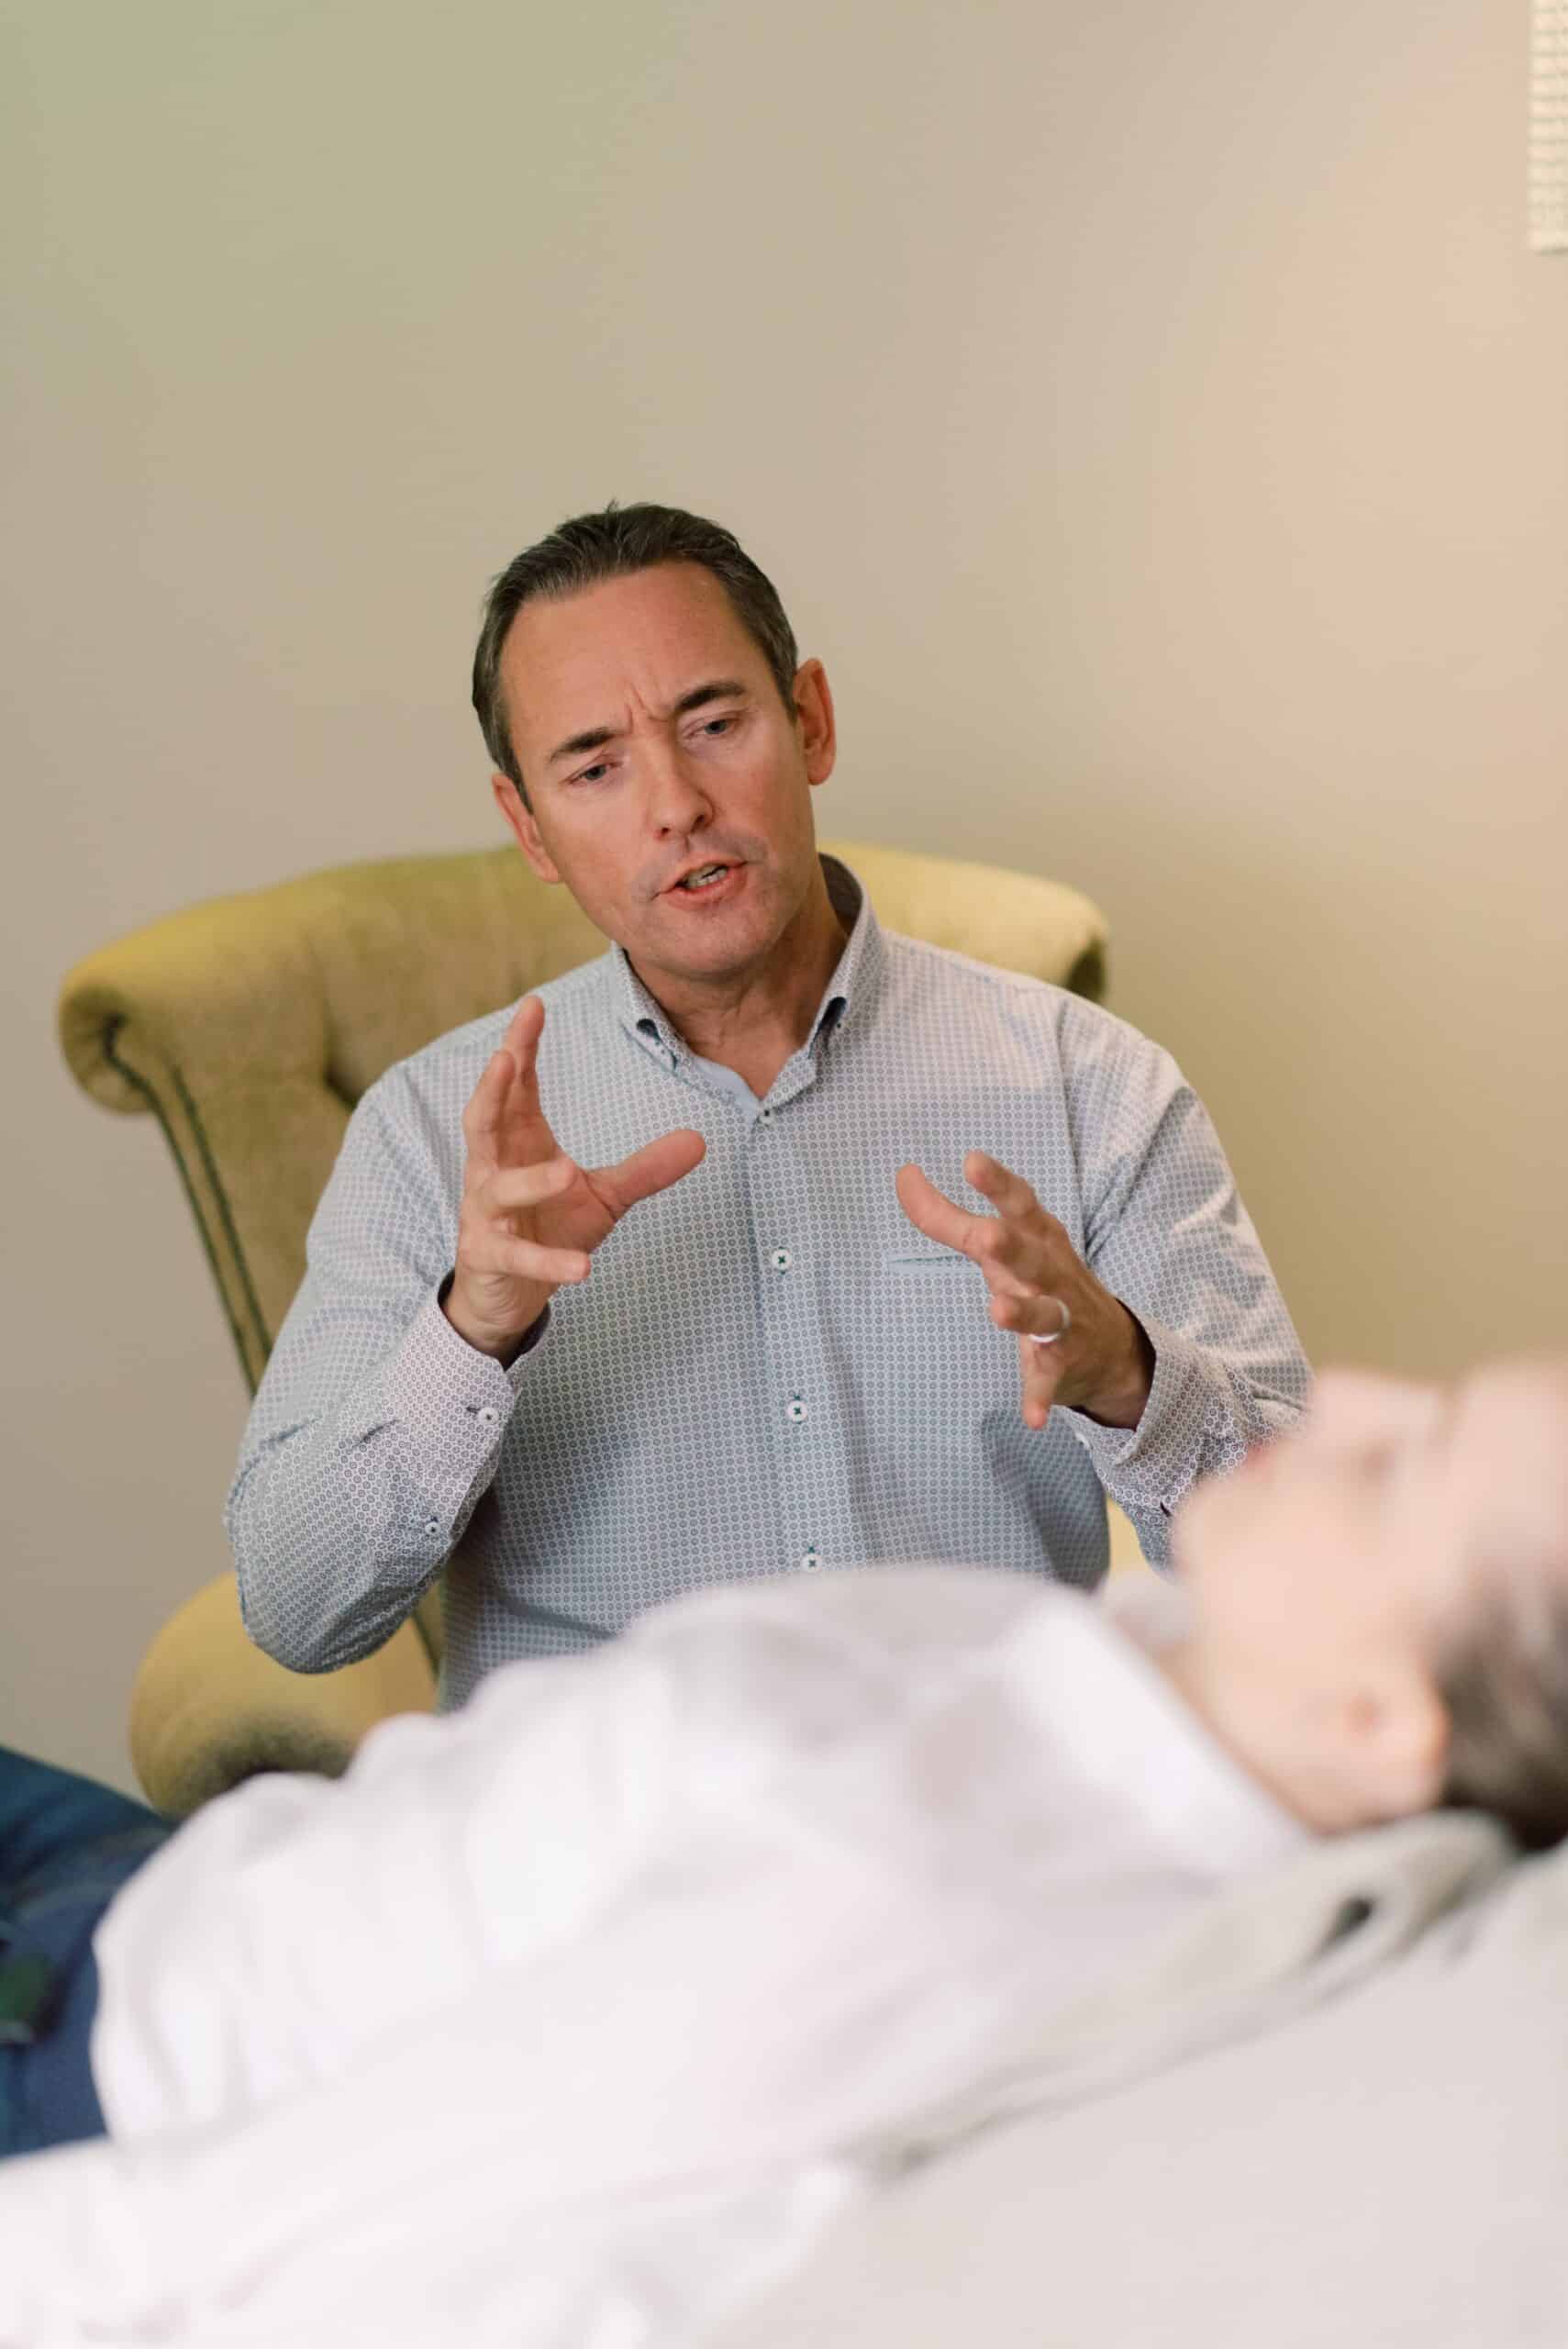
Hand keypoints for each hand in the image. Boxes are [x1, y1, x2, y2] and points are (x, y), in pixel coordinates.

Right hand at [446, 996, 705, 1359]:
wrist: (509, 1294)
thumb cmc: (548, 1228)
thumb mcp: (602, 1195)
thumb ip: (644, 1169)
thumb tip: (699, 1140)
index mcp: (517, 1143)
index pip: (516, 1087)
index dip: (521, 1046)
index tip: (534, 1005)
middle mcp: (492, 1170)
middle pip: (482, 1120)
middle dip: (492, 1088)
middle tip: (506, 1056)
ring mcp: (485, 1214)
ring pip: (498, 1189)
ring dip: (531, 1181)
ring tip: (565, 1171)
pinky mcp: (488, 1258)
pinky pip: (518, 1257)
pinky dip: (549, 1261)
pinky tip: (583, 1267)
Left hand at [894, 1150, 1154, 1430]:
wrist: (1111, 1348)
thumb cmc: (1041, 1278)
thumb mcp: (1001, 1244)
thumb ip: (948, 1216)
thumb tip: (903, 1175)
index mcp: (1039, 1239)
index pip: (1020, 1205)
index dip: (998, 1184)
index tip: (972, 1161)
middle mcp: (1052, 1275)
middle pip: (1031, 1257)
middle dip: (1010, 1246)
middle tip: (987, 1235)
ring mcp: (1061, 1321)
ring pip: (1044, 1316)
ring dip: (1023, 1315)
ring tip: (998, 1311)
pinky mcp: (1060, 1365)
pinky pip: (1048, 1383)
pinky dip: (1040, 1398)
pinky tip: (1032, 1418)